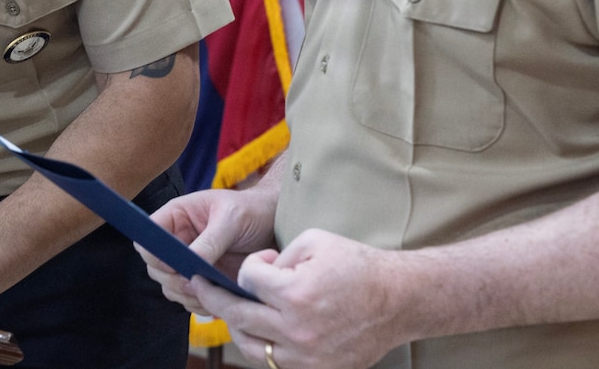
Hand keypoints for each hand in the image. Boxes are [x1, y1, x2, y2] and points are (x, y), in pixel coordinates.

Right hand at [137, 186, 276, 311]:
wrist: (276, 224)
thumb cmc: (251, 210)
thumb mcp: (232, 218)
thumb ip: (210, 240)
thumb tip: (191, 264)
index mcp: (176, 217)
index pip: (148, 236)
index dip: (154, 252)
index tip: (173, 265)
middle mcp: (178, 241)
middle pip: (155, 267)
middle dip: (172, 279)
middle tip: (195, 285)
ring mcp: (190, 263)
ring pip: (170, 287)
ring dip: (186, 296)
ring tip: (211, 295)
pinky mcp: (204, 281)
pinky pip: (190, 300)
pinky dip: (200, 305)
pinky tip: (219, 301)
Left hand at [185, 228, 404, 368]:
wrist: (399, 300)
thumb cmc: (356, 265)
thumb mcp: (313, 242)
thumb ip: (276, 257)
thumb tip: (253, 275)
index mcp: (296, 294)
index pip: (247, 279)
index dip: (249, 266)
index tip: (263, 262)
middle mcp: (298, 330)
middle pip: (237, 316)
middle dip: (213, 298)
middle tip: (199, 286)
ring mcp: (307, 356)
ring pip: (251, 347)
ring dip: (235, 326)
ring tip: (229, 310)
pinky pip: (275, 362)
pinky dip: (261, 346)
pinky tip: (258, 329)